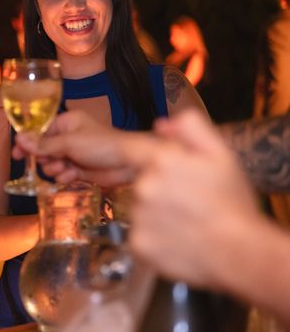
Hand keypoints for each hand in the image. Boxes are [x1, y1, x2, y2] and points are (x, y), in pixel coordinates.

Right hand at [12, 110, 141, 185]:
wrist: (129, 164)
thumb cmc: (102, 145)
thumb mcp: (70, 142)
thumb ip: (44, 143)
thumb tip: (19, 138)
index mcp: (66, 122)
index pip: (40, 131)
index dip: (28, 143)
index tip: (17, 154)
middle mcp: (68, 136)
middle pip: (43, 149)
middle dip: (46, 158)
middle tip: (53, 161)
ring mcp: (73, 153)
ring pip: (50, 163)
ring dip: (55, 168)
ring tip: (66, 168)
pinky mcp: (79, 169)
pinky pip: (61, 173)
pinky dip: (65, 176)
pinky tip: (74, 175)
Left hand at [130, 109, 260, 288]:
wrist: (241, 253)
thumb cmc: (232, 203)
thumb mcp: (221, 155)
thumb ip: (192, 129)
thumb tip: (162, 124)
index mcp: (161, 161)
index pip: (135, 154)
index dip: (154, 167)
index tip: (174, 179)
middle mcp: (144, 187)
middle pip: (141, 184)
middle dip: (159, 192)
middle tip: (189, 204)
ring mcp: (139, 217)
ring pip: (140, 212)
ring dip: (156, 216)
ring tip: (186, 224)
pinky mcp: (138, 245)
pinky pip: (140, 237)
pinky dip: (155, 240)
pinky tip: (178, 241)